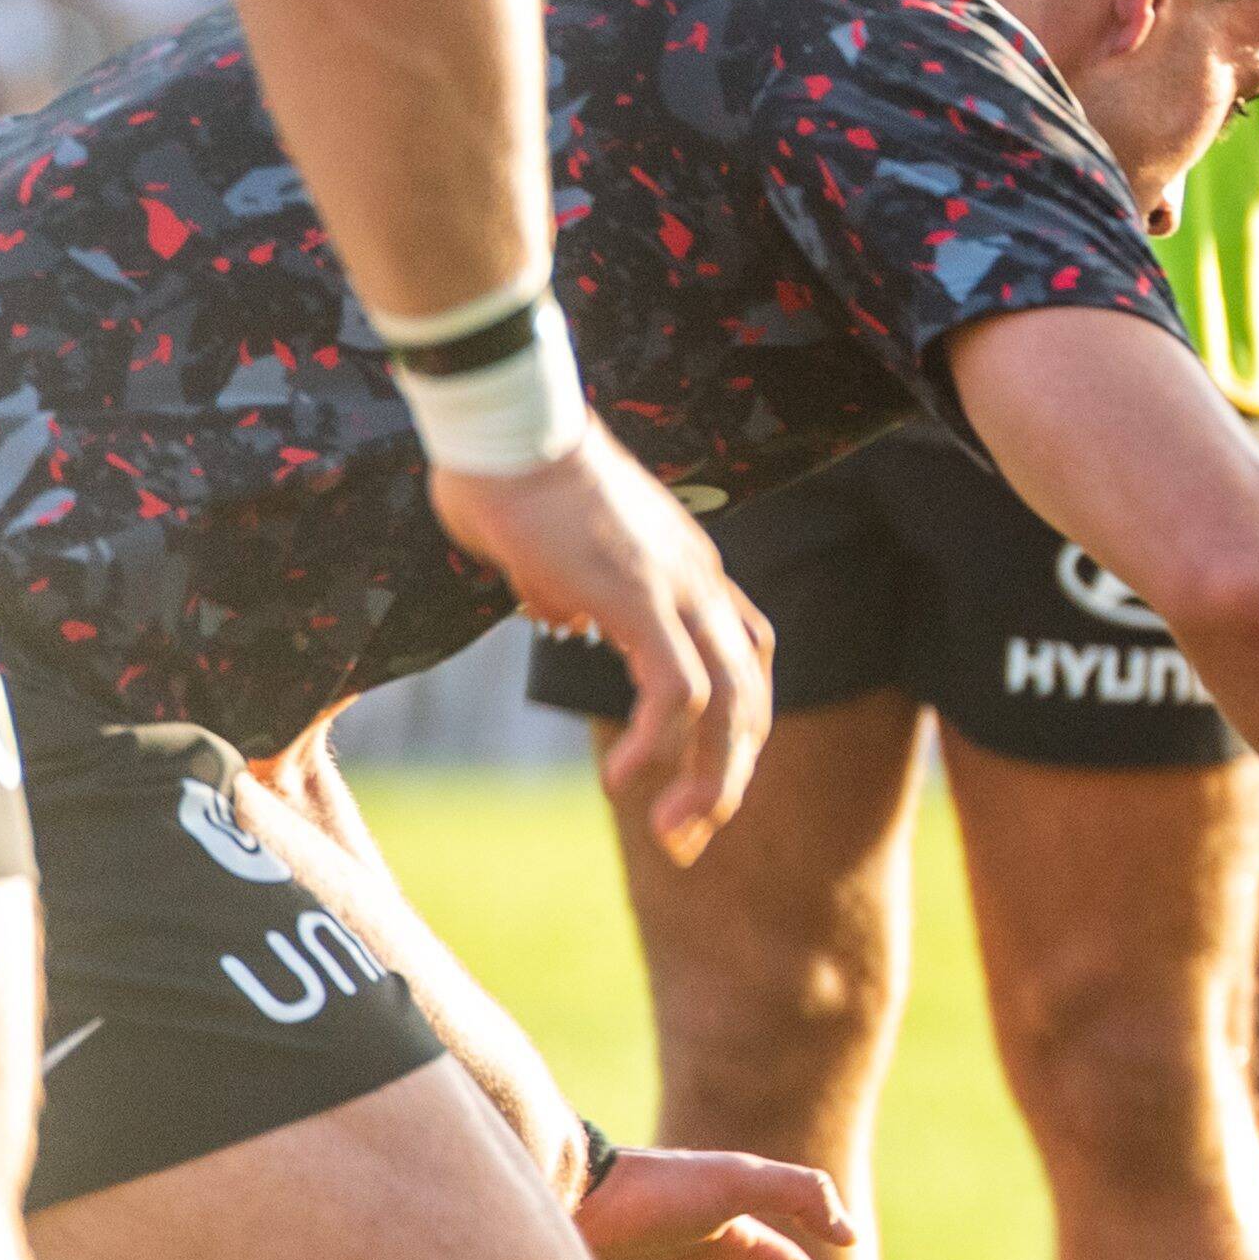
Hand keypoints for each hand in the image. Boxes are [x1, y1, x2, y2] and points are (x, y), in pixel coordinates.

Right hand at [436, 431, 773, 864]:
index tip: (691, 789)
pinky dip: (659, 743)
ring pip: (731, 703)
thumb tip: (558, 615)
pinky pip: (676, 689)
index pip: (746, 664)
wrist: (504, 421)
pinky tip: (620, 780)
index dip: (731, 731)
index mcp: (693, 572)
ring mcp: (679, 587)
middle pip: (753, 695)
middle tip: (692, 838)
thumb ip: (569, 587)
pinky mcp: (639, 597)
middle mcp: (704, 581)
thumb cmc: (513, 474)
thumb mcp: (554, 550)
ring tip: (671, 831)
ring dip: (709, 778)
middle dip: (730, 776)